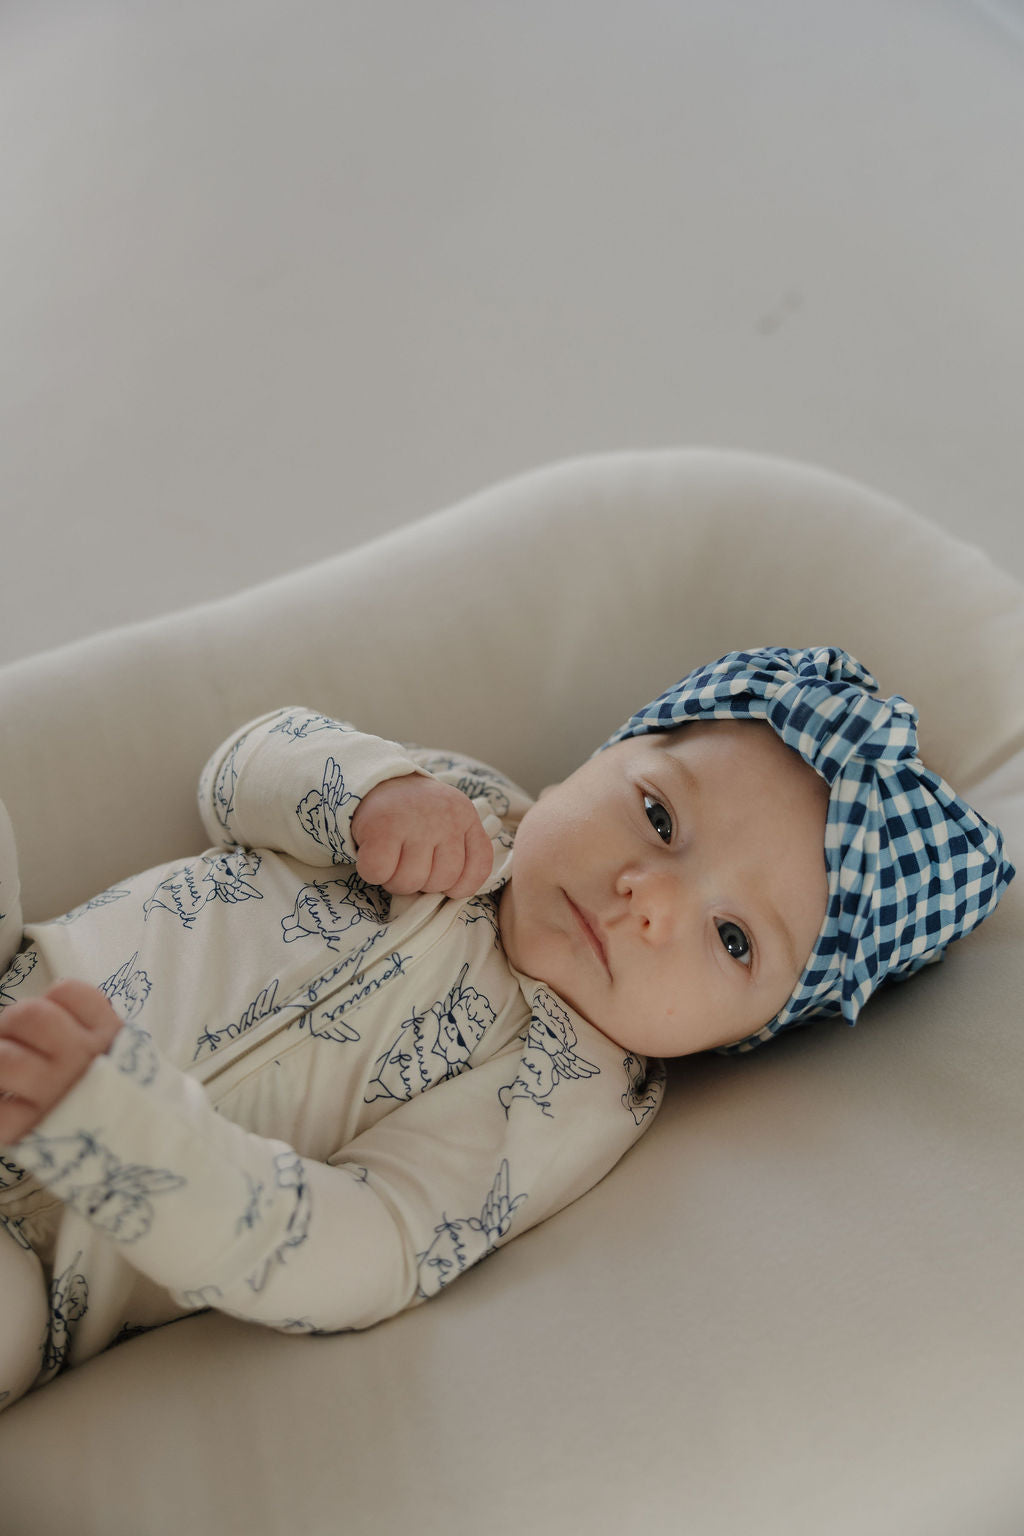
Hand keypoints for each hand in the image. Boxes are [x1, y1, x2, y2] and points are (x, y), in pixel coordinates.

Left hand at [0, 980, 122, 1142]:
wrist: (146, 1149)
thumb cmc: (128, 1098)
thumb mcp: (126, 1053)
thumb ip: (94, 1027)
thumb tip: (45, 1011)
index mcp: (107, 1036)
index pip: (67, 992)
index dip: (50, 1000)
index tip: (51, 1018)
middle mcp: (82, 1058)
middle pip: (29, 1016)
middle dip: (11, 1021)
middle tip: (12, 1038)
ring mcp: (54, 1092)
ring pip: (3, 1057)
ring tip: (6, 1070)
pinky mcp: (30, 1128)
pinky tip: (7, 1101)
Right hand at [351, 774, 493, 899]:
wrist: (378, 779)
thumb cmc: (416, 812)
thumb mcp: (449, 820)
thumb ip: (460, 850)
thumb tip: (453, 893)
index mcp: (466, 817)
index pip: (479, 868)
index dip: (460, 886)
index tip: (441, 877)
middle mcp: (445, 818)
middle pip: (441, 881)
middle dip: (422, 883)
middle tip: (409, 864)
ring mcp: (414, 822)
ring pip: (409, 882)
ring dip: (395, 880)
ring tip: (392, 860)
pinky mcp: (381, 827)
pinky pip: (379, 872)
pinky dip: (372, 873)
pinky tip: (374, 855)